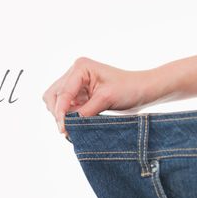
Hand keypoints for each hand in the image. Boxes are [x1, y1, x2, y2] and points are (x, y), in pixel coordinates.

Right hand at [43, 57, 157, 136]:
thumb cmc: (129, 88)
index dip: (60, 112)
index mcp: (80, 67)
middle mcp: (75, 73)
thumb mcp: (105, 99)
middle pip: (53, 95)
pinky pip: (67, 107)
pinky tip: (77, 124)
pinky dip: (69, 117)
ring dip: (62, 115)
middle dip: (57, 113)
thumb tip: (67, 127)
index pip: (62, 93)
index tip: (63, 129)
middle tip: (66, 130)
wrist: (143, 90)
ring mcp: (76, 83)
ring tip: (73, 127)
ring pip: (57, 102)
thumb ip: (84, 112)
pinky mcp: (80, 94)